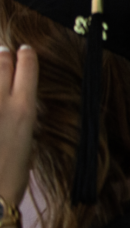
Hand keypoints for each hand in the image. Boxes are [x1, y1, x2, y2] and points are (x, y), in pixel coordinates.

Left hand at [0, 45, 37, 206]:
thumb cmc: (9, 175)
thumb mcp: (26, 141)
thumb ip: (18, 115)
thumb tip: (14, 101)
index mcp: (24, 109)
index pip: (27, 67)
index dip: (26, 56)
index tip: (24, 52)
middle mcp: (1, 102)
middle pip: (1, 63)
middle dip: (2, 56)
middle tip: (2, 53)